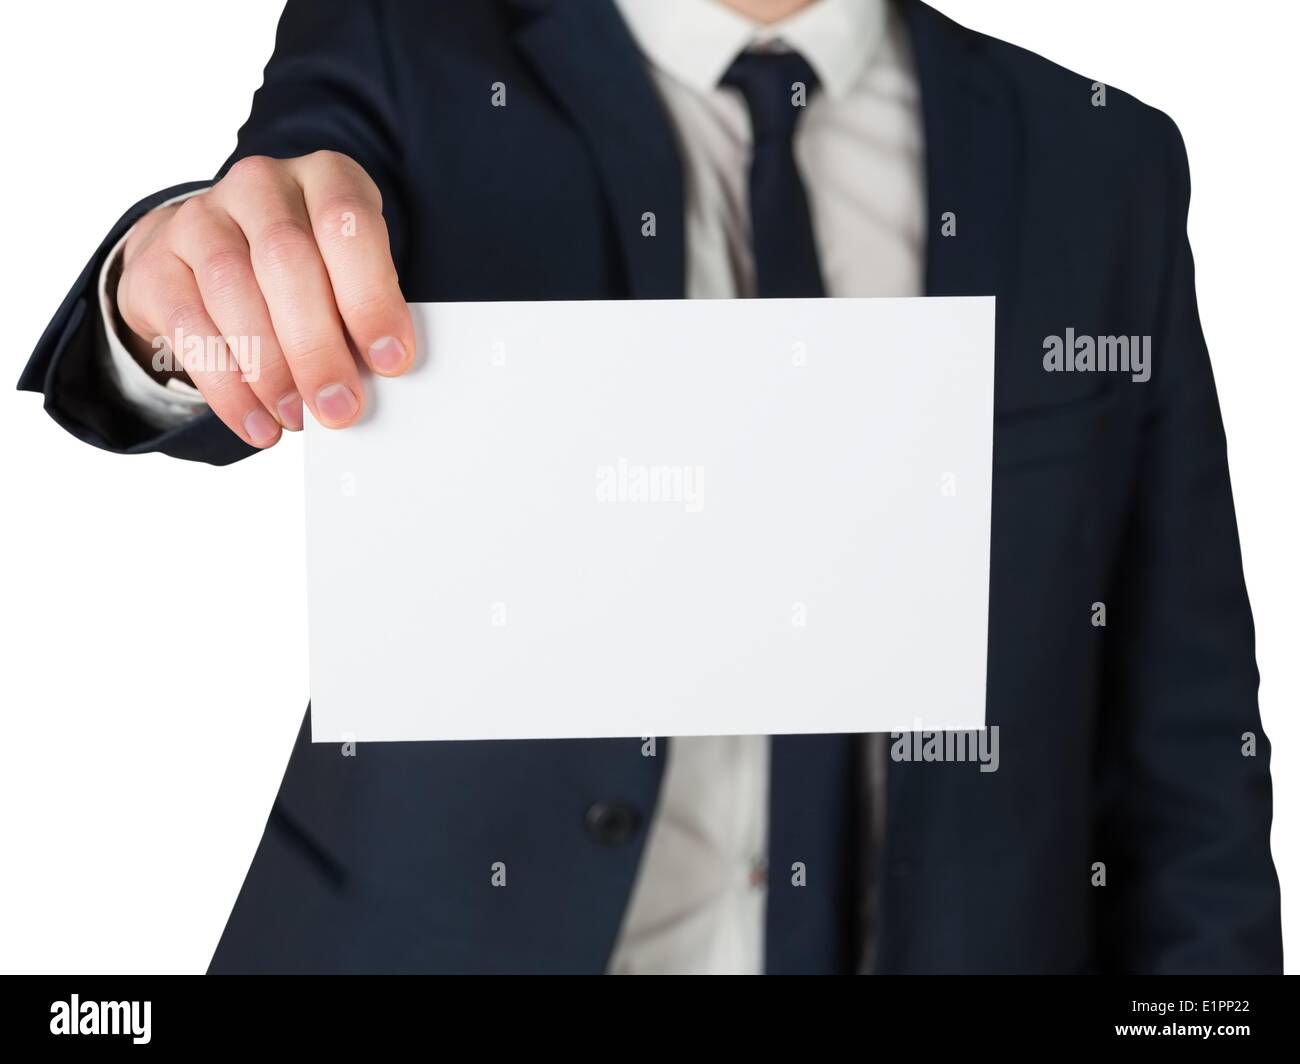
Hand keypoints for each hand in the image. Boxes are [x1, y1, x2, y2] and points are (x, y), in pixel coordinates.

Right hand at [116, 151, 413, 446]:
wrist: (211, 255)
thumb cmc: (307, 272)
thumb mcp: (347, 275)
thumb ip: (361, 312)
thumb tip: (376, 377)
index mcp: (324, 178)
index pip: (347, 224)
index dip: (370, 295)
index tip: (390, 361)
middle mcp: (259, 185)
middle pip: (286, 260)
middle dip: (317, 345)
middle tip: (340, 406)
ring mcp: (201, 217)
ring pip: (232, 288)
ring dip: (269, 368)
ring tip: (297, 418)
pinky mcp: (157, 262)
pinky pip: (188, 326)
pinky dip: (227, 385)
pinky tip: (257, 422)